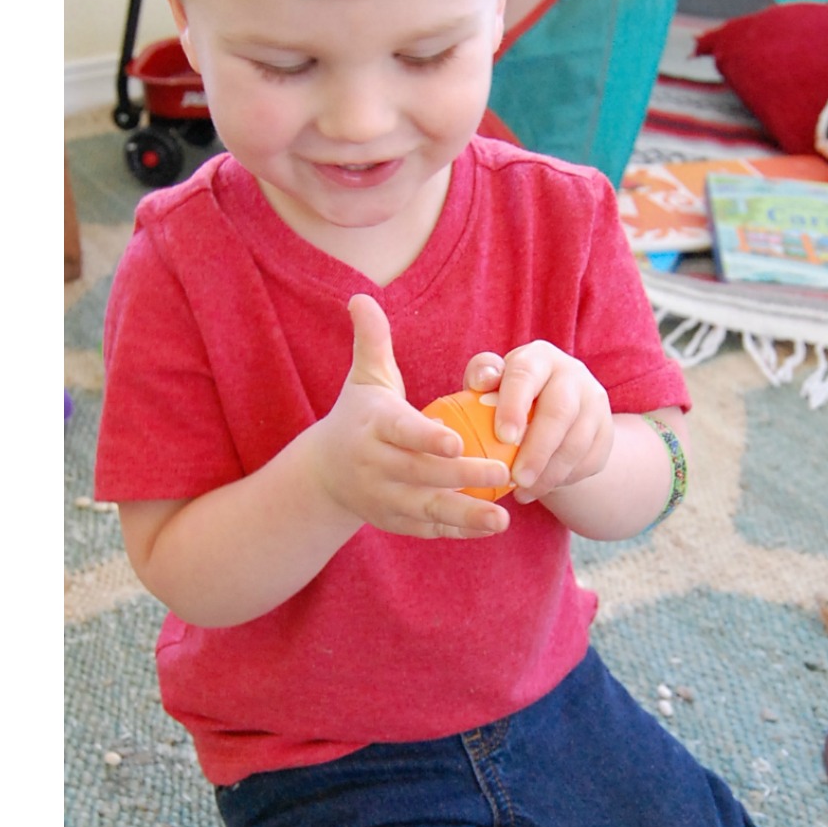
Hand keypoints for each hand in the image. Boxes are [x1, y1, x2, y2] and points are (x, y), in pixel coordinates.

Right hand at [309, 296, 511, 537]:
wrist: (323, 474)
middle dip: (463, 475)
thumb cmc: (357, 418)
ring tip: (504, 518)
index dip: (427, 439)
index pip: (402, 433)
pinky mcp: (395, 522)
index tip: (457, 442)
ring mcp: (384, 498)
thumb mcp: (363, 380)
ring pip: (428, 509)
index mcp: (373, 428)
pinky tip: (490, 527)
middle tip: (504, 471)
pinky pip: (429, 528)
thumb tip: (361, 296)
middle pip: (422, 473)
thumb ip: (372, 342)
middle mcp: (375, 466)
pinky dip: (458, 530)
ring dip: (467, 514)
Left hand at [462, 340, 612, 502]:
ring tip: (523, 491)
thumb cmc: (507, 398)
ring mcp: (594, 404)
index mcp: (539, 358)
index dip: (515, 405)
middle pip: (560, 412)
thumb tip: (483, 381)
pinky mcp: (606, 432)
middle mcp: (572, 375)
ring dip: (550, 472)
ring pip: (578, 442)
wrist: (550, 417)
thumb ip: (481, 376)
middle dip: (538, 449)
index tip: (503, 437)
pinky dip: (563, 479)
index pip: (527, 376)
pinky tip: (539, 490)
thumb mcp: (490, 384)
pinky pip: (590, 461)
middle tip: (517, 478)